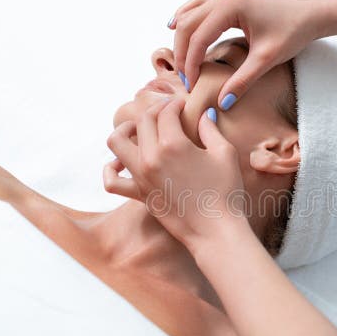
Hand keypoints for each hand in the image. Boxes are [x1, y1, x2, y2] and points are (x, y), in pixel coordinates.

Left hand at [104, 99, 247, 247]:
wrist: (216, 231)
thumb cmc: (225, 192)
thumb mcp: (225, 154)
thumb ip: (210, 129)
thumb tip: (204, 114)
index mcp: (173, 144)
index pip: (166, 112)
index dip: (176, 104)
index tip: (184, 105)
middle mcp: (151, 157)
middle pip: (143, 121)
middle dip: (156, 111)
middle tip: (169, 113)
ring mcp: (141, 177)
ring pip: (116, 142)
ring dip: (125, 130)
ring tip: (138, 130)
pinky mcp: (139, 194)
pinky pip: (112, 181)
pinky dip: (111, 169)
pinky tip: (122, 163)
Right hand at [168, 0, 323, 109]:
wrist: (312, 14)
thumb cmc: (293, 31)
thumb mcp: (267, 60)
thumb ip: (243, 80)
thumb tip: (223, 102)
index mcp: (230, 5)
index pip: (198, 38)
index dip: (192, 64)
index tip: (191, 86)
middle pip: (187, 25)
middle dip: (182, 53)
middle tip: (185, 79)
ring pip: (189, 15)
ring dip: (182, 38)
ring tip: (182, 62)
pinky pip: (198, 7)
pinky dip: (186, 19)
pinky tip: (176, 27)